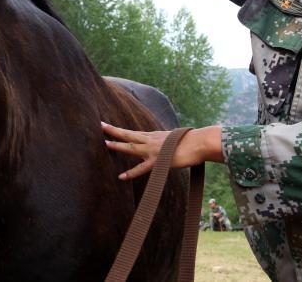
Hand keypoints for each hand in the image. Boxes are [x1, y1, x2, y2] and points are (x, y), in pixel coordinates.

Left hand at [101, 122, 223, 179]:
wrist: (200, 142)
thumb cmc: (192, 141)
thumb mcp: (176, 139)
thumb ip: (168, 142)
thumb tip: (168, 145)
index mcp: (155, 135)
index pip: (135, 133)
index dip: (123, 131)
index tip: (112, 127)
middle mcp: (152, 140)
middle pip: (129, 134)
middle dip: (114, 130)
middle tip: (101, 125)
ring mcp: (153, 150)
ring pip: (132, 147)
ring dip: (118, 145)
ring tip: (105, 143)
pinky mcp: (158, 161)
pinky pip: (142, 168)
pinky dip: (131, 173)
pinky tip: (121, 176)